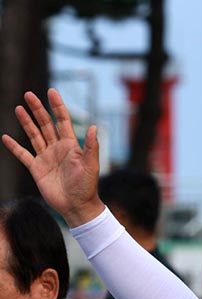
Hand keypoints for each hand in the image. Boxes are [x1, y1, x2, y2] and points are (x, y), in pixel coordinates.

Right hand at [2, 89, 103, 226]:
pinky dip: (14, 147)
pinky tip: (6, 137)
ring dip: (26, 123)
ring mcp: (46, 158)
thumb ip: (92, 146)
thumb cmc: (87, 187)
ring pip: (34, 136)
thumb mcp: (91, 166)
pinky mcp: (37, 169)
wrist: (76, 206)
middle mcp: (57, 149)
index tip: (51, 91)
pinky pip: (23, 155)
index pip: (63, 121)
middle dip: (37, 109)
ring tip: (18, 108)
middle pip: (46, 125)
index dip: (57, 106)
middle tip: (28, 94)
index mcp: (71, 145)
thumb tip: (94, 126)